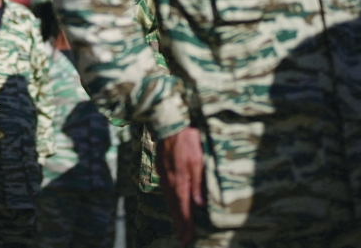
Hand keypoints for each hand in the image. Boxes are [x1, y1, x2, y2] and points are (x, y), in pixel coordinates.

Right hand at [156, 126, 204, 245]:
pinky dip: (170, 202)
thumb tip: (198, 204)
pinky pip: (166, 191)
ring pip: (169, 200)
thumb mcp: (198, 161)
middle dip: (179, 224)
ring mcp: (164, 175)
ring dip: (175, 214)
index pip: (184, 208)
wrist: (169, 124)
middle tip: (183, 238)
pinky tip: (173, 204)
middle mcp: (169, 182)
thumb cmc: (187, 140)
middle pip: (174, 208)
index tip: (187, 238)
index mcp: (180, 181)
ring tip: (179, 226)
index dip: (186, 224)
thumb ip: (198, 183)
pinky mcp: (161, 169)